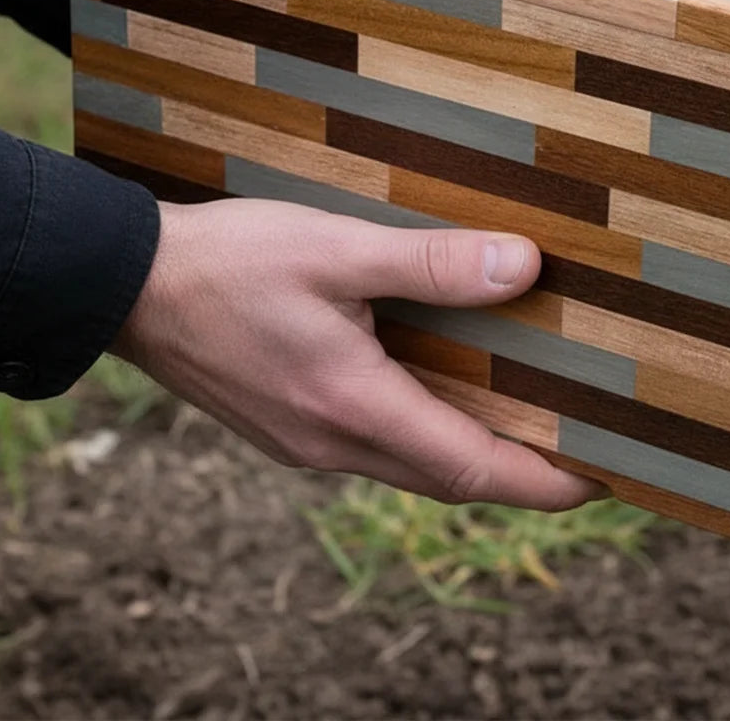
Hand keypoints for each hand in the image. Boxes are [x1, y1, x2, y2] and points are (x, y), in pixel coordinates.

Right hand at [112, 198, 602, 510]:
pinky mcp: (290, 425)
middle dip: (522, 475)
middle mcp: (334, 443)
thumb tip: (524, 266)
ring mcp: (307, 441)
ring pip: (414, 465)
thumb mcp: (335, 250)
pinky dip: (427, 432)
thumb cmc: (229, 262)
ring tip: (529, 421)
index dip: (546, 479)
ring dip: (474, 453)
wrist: (126, 287)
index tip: (603, 475)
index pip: (474, 469)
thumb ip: (431, 263)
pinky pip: (379, 444)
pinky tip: (444, 391)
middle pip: (450, 479)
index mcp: (353, 408)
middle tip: (582, 450)